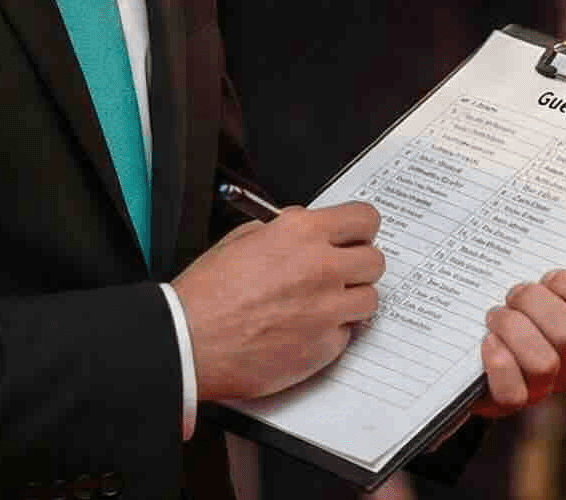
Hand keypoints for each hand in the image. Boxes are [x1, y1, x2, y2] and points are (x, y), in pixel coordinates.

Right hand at [172, 202, 385, 402]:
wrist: (189, 342)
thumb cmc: (206, 296)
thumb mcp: (241, 239)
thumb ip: (285, 230)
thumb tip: (307, 230)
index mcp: (302, 234)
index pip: (365, 218)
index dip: (362, 230)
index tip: (358, 238)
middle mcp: (322, 268)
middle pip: (375, 261)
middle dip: (359, 267)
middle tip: (340, 275)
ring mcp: (327, 309)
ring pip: (369, 300)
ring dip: (350, 302)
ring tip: (321, 306)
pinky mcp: (325, 346)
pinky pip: (347, 335)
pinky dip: (331, 333)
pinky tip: (304, 331)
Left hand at [473, 269, 565, 416]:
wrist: (473, 345)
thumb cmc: (522, 307)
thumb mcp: (555, 280)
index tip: (549, 275)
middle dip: (533, 304)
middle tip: (512, 293)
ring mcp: (545, 386)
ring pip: (543, 364)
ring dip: (512, 330)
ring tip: (495, 317)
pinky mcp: (510, 402)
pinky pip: (514, 394)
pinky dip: (499, 364)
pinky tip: (488, 343)